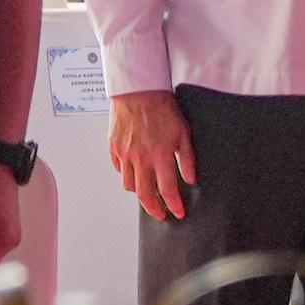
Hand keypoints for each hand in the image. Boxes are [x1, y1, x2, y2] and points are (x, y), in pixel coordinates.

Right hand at [109, 89, 195, 222]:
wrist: (139, 90)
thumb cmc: (163, 108)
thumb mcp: (184, 132)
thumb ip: (187, 158)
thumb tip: (191, 179)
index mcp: (160, 155)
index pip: (168, 190)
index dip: (174, 205)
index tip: (178, 213)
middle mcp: (140, 158)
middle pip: (144, 195)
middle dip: (154, 209)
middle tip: (160, 214)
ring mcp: (124, 154)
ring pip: (128, 185)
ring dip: (139, 193)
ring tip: (148, 193)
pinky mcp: (113, 148)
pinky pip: (118, 169)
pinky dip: (126, 175)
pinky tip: (134, 172)